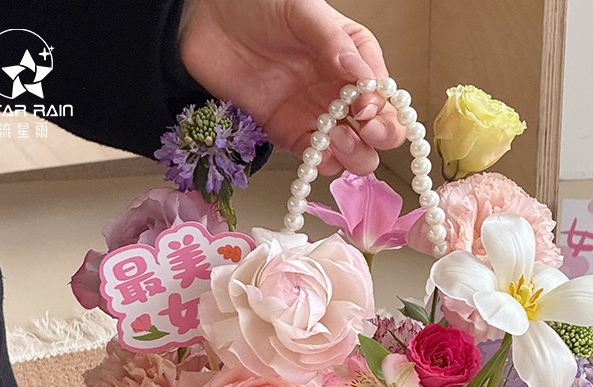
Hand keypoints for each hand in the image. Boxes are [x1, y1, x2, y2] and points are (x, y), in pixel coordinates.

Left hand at [178, 0, 405, 173]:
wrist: (206, 17)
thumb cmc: (257, 2)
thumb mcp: (302, 11)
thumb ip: (334, 43)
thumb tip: (364, 78)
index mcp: (353, 58)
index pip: (385, 94)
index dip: (384, 108)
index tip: (365, 109)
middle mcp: (339, 91)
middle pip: (378, 130)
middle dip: (379, 137)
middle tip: (363, 131)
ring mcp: (315, 115)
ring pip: (352, 152)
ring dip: (353, 155)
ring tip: (336, 140)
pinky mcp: (288, 133)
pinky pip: (315, 159)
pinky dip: (321, 164)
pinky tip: (317, 154)